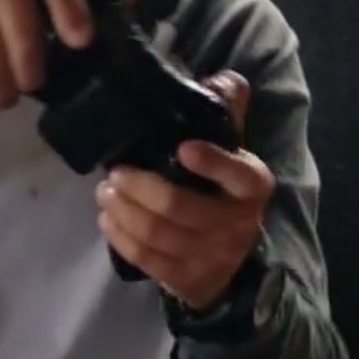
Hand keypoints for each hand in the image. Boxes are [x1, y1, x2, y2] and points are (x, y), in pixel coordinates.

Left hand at [94, 71, 274, 308]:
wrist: (231, 260)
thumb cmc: (224, 191)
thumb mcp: (233, 152)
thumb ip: (227, 113)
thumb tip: (221, 79)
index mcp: (253, 186)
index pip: (239, 174)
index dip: (213, 162)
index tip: (182, 147)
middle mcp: (237, 224)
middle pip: (181, 207)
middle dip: (140, 187)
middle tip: (115, 172)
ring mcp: (212, 256)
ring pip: (158, 234)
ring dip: (124, 211)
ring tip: (105, 192)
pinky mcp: (186, 279)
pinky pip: (148, 260)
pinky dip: (121, 237)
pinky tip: (108, 219)